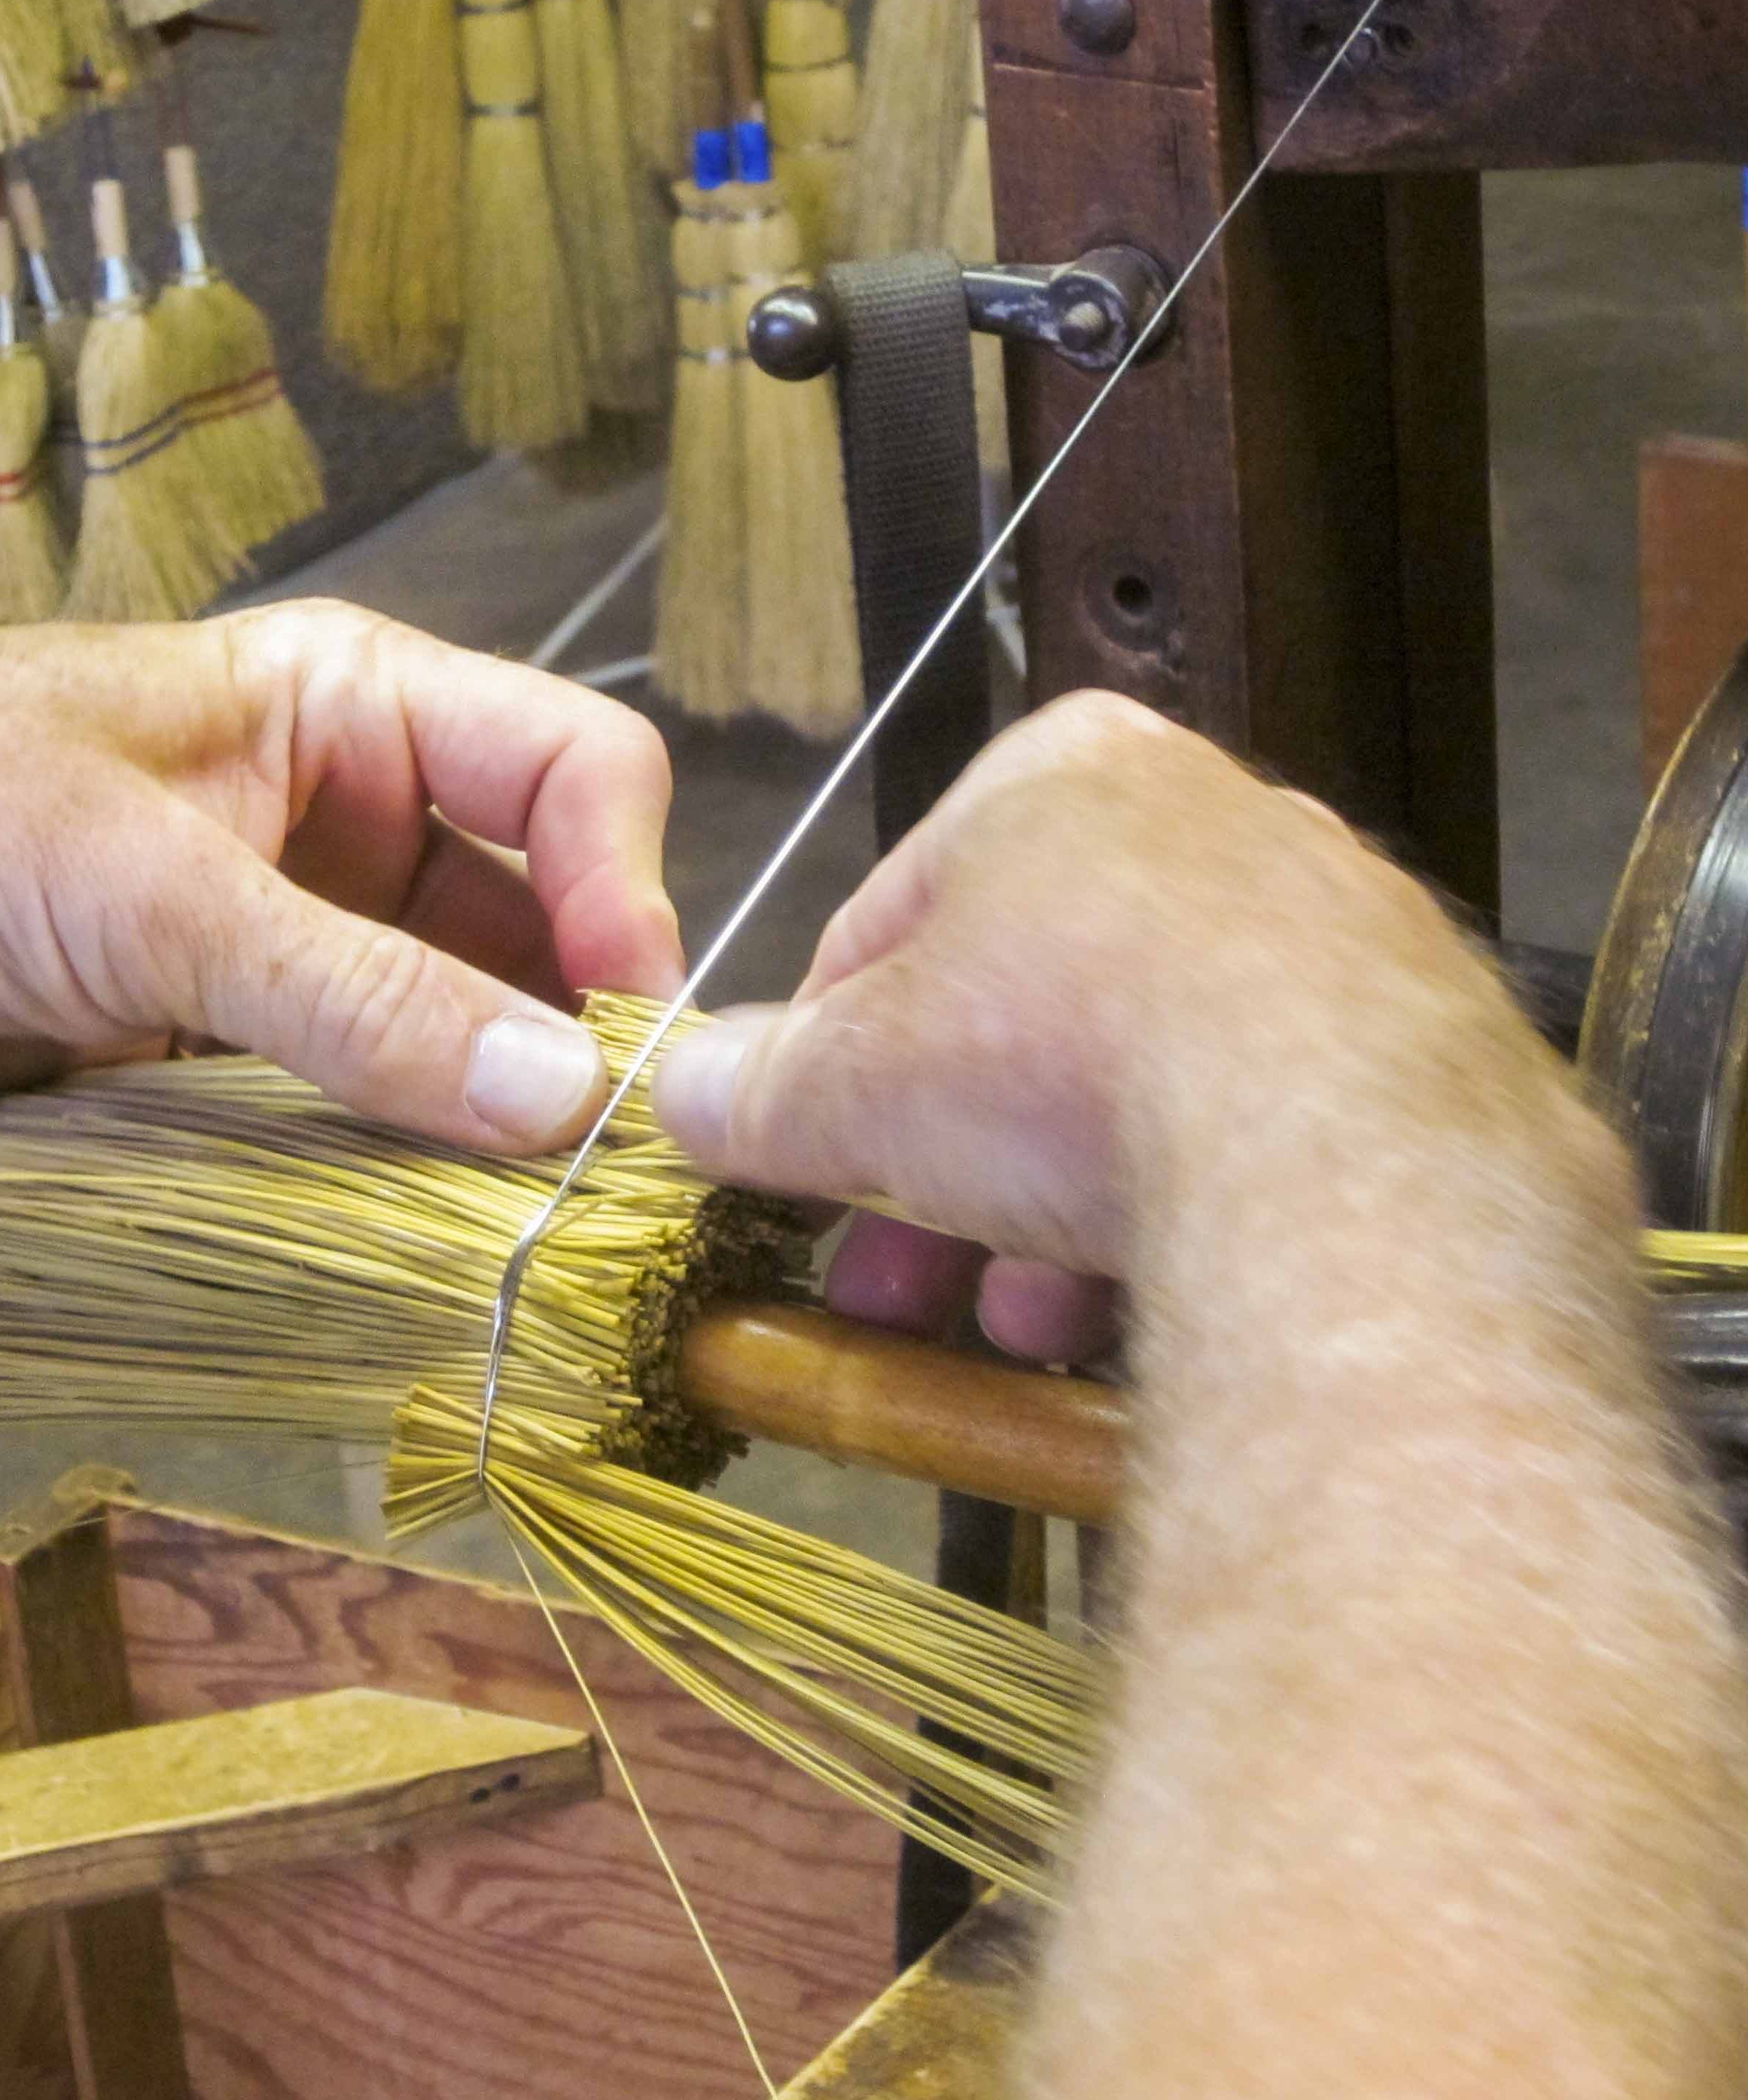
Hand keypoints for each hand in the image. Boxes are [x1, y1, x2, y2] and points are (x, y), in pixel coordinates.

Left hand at [0, 602, 682, 1184]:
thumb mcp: (156, 888)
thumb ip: (360, 993)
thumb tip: (560, 1102)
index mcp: (350, 707)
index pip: (567, 767)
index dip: (621, 884)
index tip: (623, 1027)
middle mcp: (348, 820)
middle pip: (532, 916)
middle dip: (570, 1027)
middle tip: (599, 1161)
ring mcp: (296, 945)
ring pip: (455, 1025)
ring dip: (491, 1109)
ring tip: (529, 1212)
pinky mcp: (240, 1053)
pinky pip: (366, 1104)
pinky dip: (404, 1160)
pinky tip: (433, 1224)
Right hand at [655, 691, 1487, 1357]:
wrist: (1336, 1158)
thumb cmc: (1066, 1058)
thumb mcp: (858, 1081)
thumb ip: (759, 1086)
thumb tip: (676, 1094)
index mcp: (1064, 775)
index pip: (893, 924)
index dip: (828, 1062)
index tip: (805, 1165)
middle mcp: (1213, 824)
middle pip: (1024, 1023)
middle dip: (941, 1172)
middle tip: (886, 1283)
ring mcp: (1338, 938)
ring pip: (1144, 1094)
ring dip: (1049, 1219)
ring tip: (1001, 1324)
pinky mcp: (1423, 1055)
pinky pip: (1258, 1144)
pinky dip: (1179, 1221)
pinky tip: (1121, 1316)